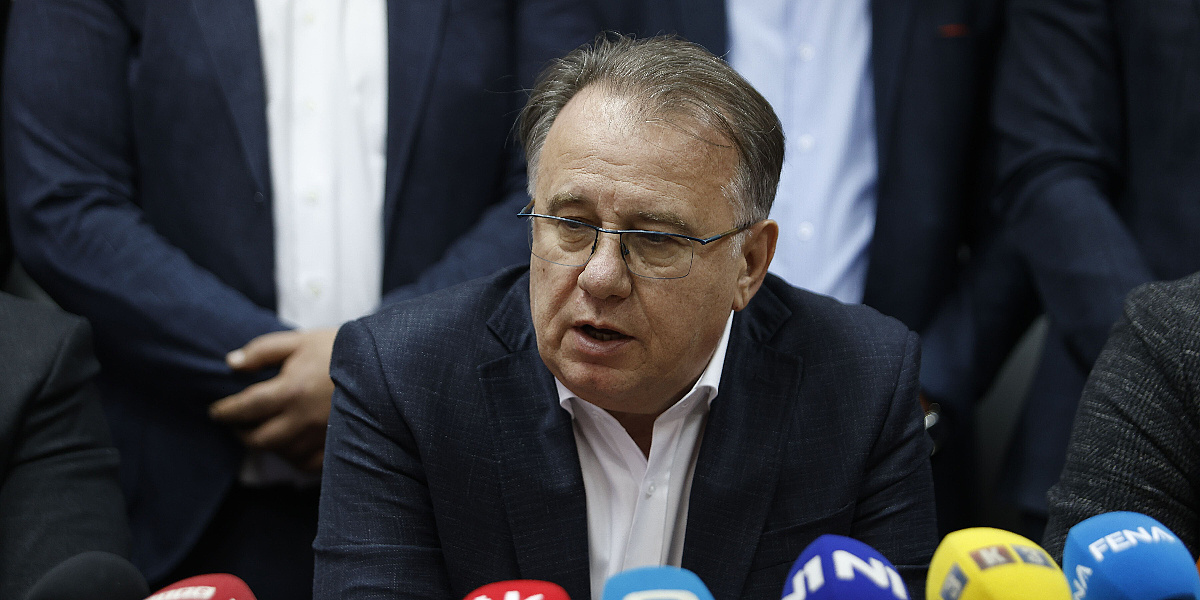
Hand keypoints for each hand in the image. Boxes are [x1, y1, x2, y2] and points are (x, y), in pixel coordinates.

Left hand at [210, 327, 338, 471]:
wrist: (385, 363)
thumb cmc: (340, 349)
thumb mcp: (300, 340)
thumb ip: (263, 350)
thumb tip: (231, 363)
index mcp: (291, 390)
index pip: (246, 408)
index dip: (225, 412)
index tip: (215, 411)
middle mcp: (303, 419)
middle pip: (259, 439)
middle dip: (241, 434)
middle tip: (236, 425)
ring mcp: (321, 437)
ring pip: (281, 453)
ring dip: (267, 445)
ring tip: (263, 432)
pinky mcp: (337, 446)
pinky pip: (306, 464)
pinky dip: (293, 457)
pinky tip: (290, 445)